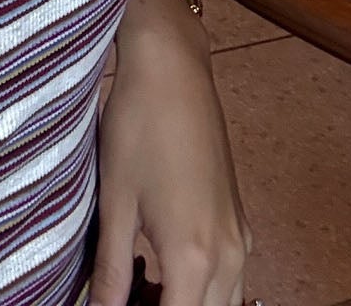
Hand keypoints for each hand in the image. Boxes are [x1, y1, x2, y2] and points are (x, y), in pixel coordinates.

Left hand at [90, 20, 251, 305]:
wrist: (173, 68)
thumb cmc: (139, 125)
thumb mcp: (115, 203)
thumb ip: (110, 270)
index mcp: (193, 257)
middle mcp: (229, 255)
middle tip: (124, 296)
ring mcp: (240, 236)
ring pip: (223, 304)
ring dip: (185, 304)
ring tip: (137, 286)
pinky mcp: (238, 219)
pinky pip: (230, 277)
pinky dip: (200, 288)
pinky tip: (158, 267)